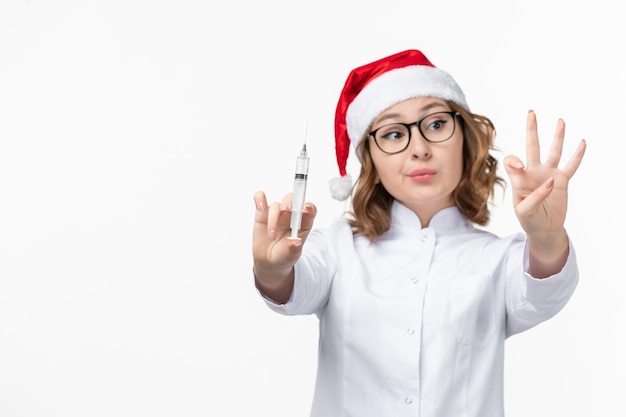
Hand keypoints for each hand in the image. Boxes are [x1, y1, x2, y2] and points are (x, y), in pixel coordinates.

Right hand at [252, 191, 316, 278]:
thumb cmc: (284, 256)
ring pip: (276, 205)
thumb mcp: (291, 256)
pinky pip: (260, 198)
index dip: (310, 207)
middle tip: (286, 210)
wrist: (269, 260)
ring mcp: (277, 213)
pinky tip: (260, 207)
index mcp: (304, 223)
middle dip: (289, 202)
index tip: (307, 208)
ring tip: (272, 236)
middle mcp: (291, 215)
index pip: (310, 210)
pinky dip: (259, 199)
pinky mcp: (262, 212)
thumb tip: (296, 242)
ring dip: (273, 218)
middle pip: (292, 200)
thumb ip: (293, 249)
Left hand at [503, 110, 585, 237]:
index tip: (520, 166)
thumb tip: (550, 181)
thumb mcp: (524, 210)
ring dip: (557, 137)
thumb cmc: (529, 220)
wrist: (543, 229)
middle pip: (533, 146)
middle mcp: (533, 173)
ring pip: (553, 152)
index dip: (515, 161)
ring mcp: (548, 175)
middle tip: (531, 112)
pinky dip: (577, 155)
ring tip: (560, 121)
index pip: (513, 162)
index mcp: (519, 179)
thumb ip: (534, 196)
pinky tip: (581, 142)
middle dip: (532, 130)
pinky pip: (571, 166)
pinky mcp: (562, 181)